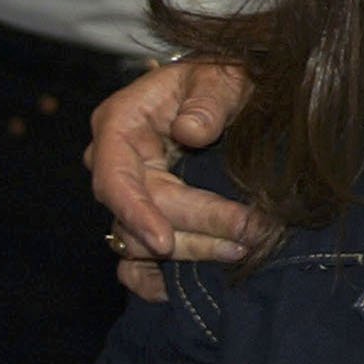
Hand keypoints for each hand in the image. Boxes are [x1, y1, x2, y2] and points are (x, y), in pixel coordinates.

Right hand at [90, 57, 259, 297]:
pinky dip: (155, 280)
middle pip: (137, 216)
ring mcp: (129, 194)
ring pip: (140, 243)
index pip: (114, 178)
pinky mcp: (144, 217)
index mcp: (121, 124)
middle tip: (248, 235)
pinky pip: (135, 262)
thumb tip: (191, 132)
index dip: (137, 212)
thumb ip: (209, 99)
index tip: (165, 241)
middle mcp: (117, 163)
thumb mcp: (222, 74)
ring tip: (244, 249)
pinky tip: (185, 289)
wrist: (233, 87)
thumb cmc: (223, 75)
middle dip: (193, 231)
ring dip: (192, 251)